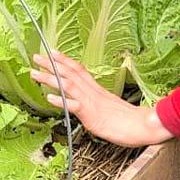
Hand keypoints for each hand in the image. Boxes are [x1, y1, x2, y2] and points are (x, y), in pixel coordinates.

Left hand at [28, 51, 172, 146]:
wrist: (144, 127)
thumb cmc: (130, 121)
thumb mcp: (111, 108)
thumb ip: (100, 103)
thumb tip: (90, 104)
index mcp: (98, 90)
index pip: (79, 70)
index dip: (65, 61)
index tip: (52, 52)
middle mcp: (93, 93)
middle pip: (70, 73)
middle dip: (52, 64)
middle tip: (35, 56)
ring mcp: (92, 103)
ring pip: (69, 86)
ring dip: (50, 78)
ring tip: (35, 73)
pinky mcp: (93, 116)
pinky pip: (75, 106)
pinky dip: (62, 101)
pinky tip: (50, 98)